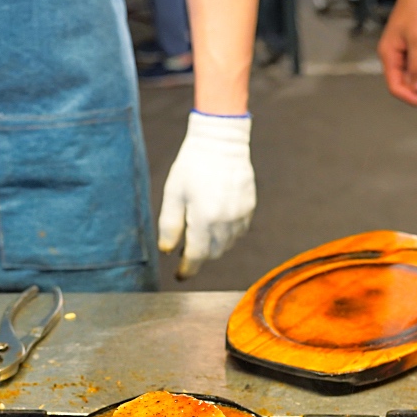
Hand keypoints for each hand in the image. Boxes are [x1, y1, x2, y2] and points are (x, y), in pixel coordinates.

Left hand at [157, 112, 255, 278]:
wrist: (221, 141)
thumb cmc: (192, 165)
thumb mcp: (173, 194)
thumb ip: (169, 225)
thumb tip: (167, 251)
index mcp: (204, 217)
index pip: (196, 256)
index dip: (187, 269)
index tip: (180, 275)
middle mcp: (226, 220)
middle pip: (212, 253)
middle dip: (199, 254)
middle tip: (185, 245)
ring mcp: (241, 214)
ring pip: (226, 244)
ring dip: (212, 245)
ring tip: (199, 230)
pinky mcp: (249, 207)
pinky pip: (238, 232)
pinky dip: (226, 234)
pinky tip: (215, 221)